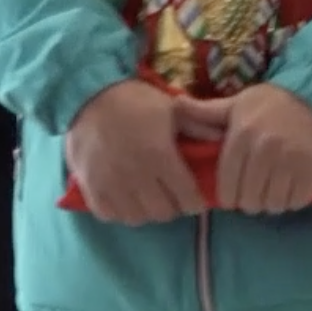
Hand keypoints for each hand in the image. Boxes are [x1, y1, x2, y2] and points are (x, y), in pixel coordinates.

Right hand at [64, 80, 207, 224]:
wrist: (89, 93)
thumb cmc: (135, 100)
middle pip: (162, 213)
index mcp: (160, 155)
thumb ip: (197, 126)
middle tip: (171, 197)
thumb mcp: (171, 108)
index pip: (186, 197)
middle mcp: (136, 175)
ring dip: (145, 211)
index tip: (195, 200)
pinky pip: (107, 215)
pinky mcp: (89, 186)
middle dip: (172, 207)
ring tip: (147, 199)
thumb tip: (222, 140)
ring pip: (136, 218)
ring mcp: (110, 183)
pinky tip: (123, 200)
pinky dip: (118, 212)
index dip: (195, 203)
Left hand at [197, 84, 311, 214]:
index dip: (228, 197)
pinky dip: (292, 201)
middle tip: (255, 193)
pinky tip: (290, 189)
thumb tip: (174, 105)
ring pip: (273, 205)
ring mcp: (290, 161)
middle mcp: (264, 150)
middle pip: (250, 200)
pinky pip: (296, 202)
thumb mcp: (238, 103)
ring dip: (271, 203)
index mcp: (241, 135)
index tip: (233, 196)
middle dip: (250, 202)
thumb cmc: (273, 102)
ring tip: (273, 191)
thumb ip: (206, 112)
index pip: (227, 185)